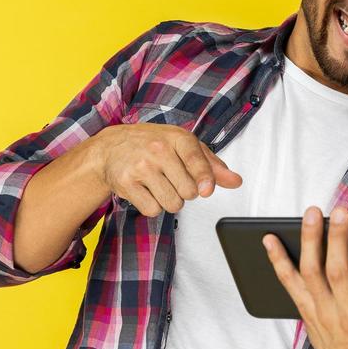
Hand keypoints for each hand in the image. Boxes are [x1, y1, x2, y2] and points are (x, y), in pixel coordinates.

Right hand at [90, 123, 241, 215]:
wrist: (111, 147)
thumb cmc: (153, 145)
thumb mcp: (184, 147)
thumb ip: (212, 165)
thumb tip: (236, 181)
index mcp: (177, 138)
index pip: (195, 159)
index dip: (204, 177)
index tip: (206, 190)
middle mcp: (158, 150)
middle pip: (188, 191)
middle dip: (186, 192)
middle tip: (173, 179)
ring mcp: (141, 167)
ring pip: (172, 203)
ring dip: (170, 200)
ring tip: (160, 184)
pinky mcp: (126, 183)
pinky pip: (153, 210)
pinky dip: (153, 206)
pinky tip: (146, 191)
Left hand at [263, 206, 347, 348]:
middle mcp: (347, 316)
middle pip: (339, 274)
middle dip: (339, 240)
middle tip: (340, 210)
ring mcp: (323, 314)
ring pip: (312, 274)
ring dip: (309, 242)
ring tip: (311, 212)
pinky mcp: (306, 311)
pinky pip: (288, 283)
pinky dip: (277, 261)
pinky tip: (267, 238)